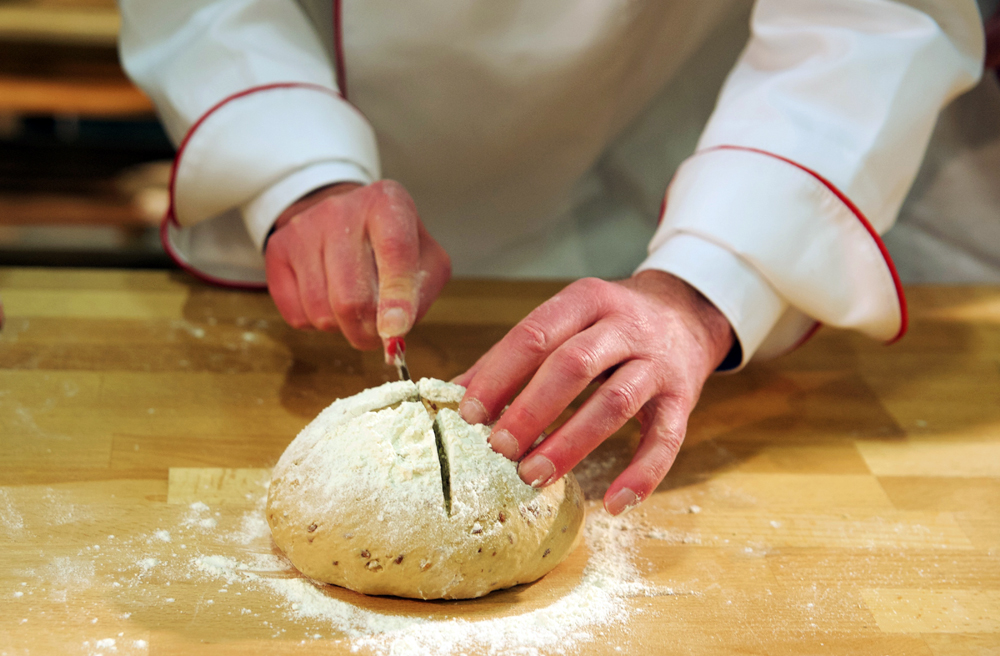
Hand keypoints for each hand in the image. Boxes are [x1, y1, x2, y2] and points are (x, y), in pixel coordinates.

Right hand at [264, 180, 450, 349]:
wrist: (345, 221)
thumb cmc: (392, 248)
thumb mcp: (425, 261)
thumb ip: (420, 295)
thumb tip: (394, 333)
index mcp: (387, 203)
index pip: (394, 251)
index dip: (396, 297)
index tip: (395, 330)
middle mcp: (341, 208)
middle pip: (351, 296)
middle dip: (368, 331)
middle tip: (377, 332)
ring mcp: (304, 227)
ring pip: (321, 311)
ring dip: (343, 327)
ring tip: (355, 307)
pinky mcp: (278, 248)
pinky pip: (296, 314)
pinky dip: (316, 322)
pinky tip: (328, 298)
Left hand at [453, 271, 734, 514]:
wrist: (687, 312)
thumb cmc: (609, 325)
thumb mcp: (567, 321)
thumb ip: (515, 354)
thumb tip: (456, 393)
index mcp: (585, 300)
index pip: (535, 334)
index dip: (499, 375)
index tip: (469, 413)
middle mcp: (624, 326)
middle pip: (573, 365)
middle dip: (532, 409)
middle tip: (499, 448)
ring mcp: (657, 362)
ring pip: (615, 403)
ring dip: (571, 443)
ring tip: (535, 476)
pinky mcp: (683, 397)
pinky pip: (665, 439)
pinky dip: (642, 474)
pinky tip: (614, 503)